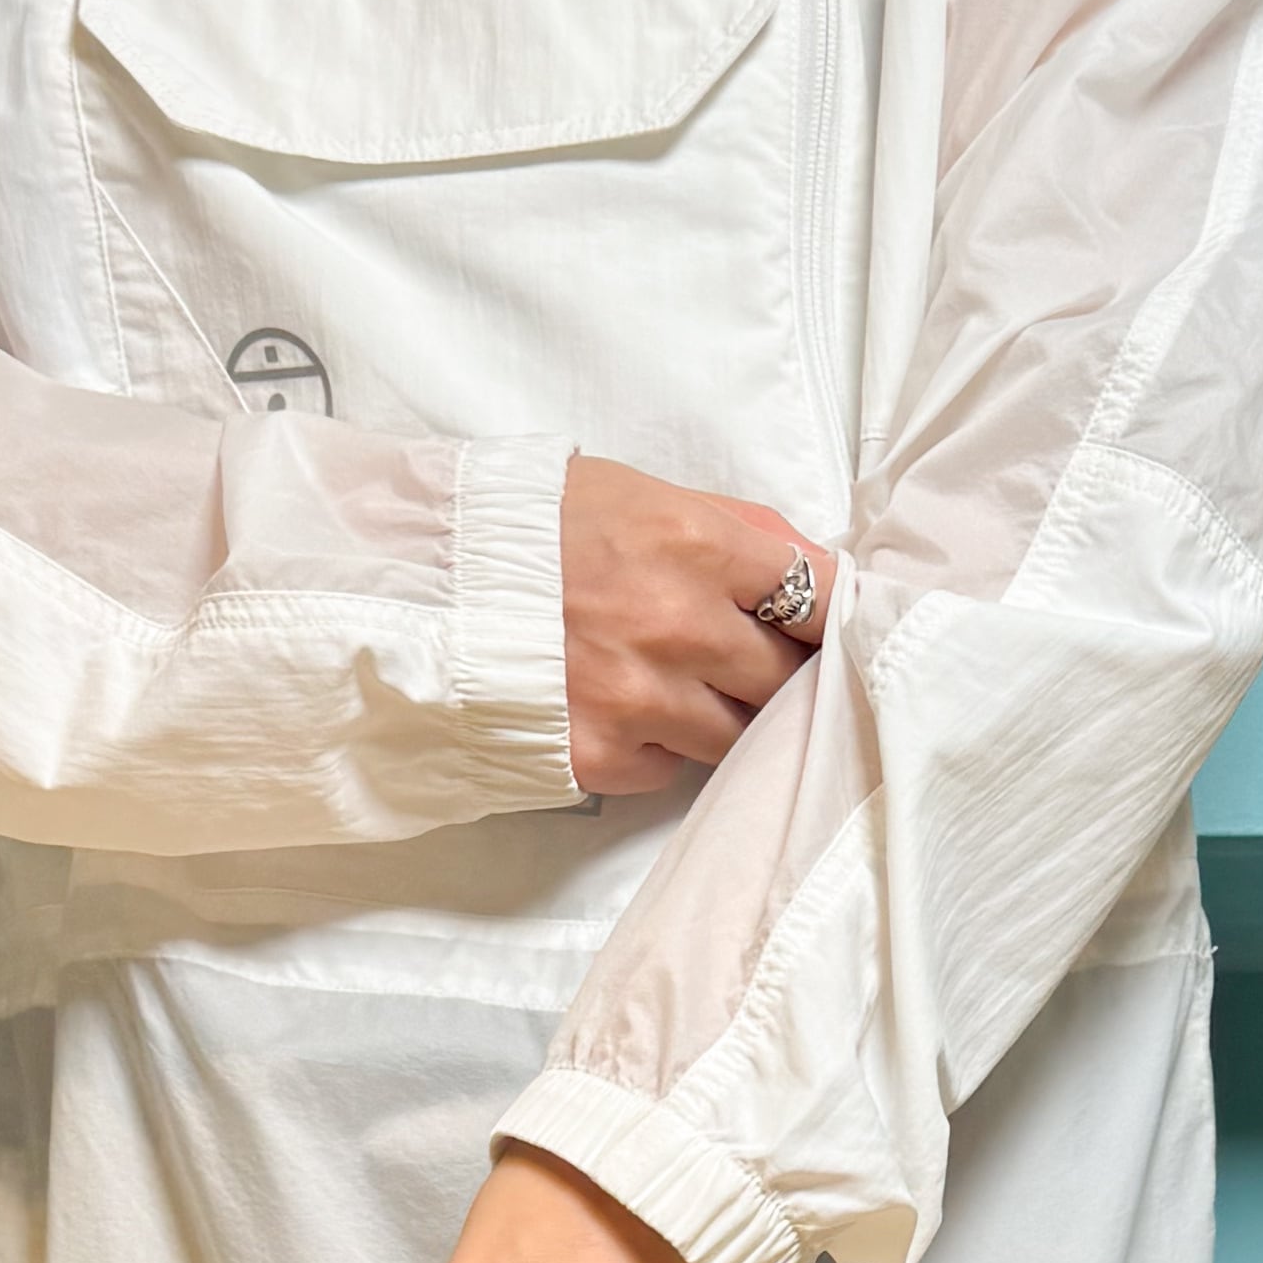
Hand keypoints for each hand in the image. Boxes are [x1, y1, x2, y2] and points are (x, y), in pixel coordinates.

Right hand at [562, 453, 826, 796]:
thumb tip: (817, 568)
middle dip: (780, 673)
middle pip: (786, 679)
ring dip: (724, 716)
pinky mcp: (598, 757)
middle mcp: (675, 625)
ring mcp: (638, 699)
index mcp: (695, 544)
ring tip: (684, 685)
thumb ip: (736, 530)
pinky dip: (661, 745)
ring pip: (737, 736)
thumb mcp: (640, 494)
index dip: (836, 620)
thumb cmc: (534, 526)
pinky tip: (625, 708)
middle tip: (760, 663)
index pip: (819, 596)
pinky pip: (670, 769)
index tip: (839, 633)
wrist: (423, 581)